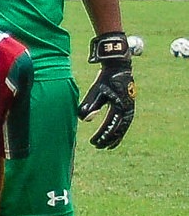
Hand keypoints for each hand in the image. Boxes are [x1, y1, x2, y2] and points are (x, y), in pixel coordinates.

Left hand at [77, 31, 133, 148]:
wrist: (118, 68)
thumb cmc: (105, 80)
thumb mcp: (96, 91)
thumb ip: (90, 105)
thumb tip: (85, 120)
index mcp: (119, 106)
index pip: (110, 126)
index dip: (102, 136)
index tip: (93, 143)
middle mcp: (127, 110)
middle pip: (119, 130)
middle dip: (108, 139)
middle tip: (98, 147)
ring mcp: (130, 109)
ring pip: (123, 128)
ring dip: (115, 137)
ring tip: (107, 146)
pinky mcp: (129, 107)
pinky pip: (125, 123)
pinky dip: (120, 130)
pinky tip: (114, 136)